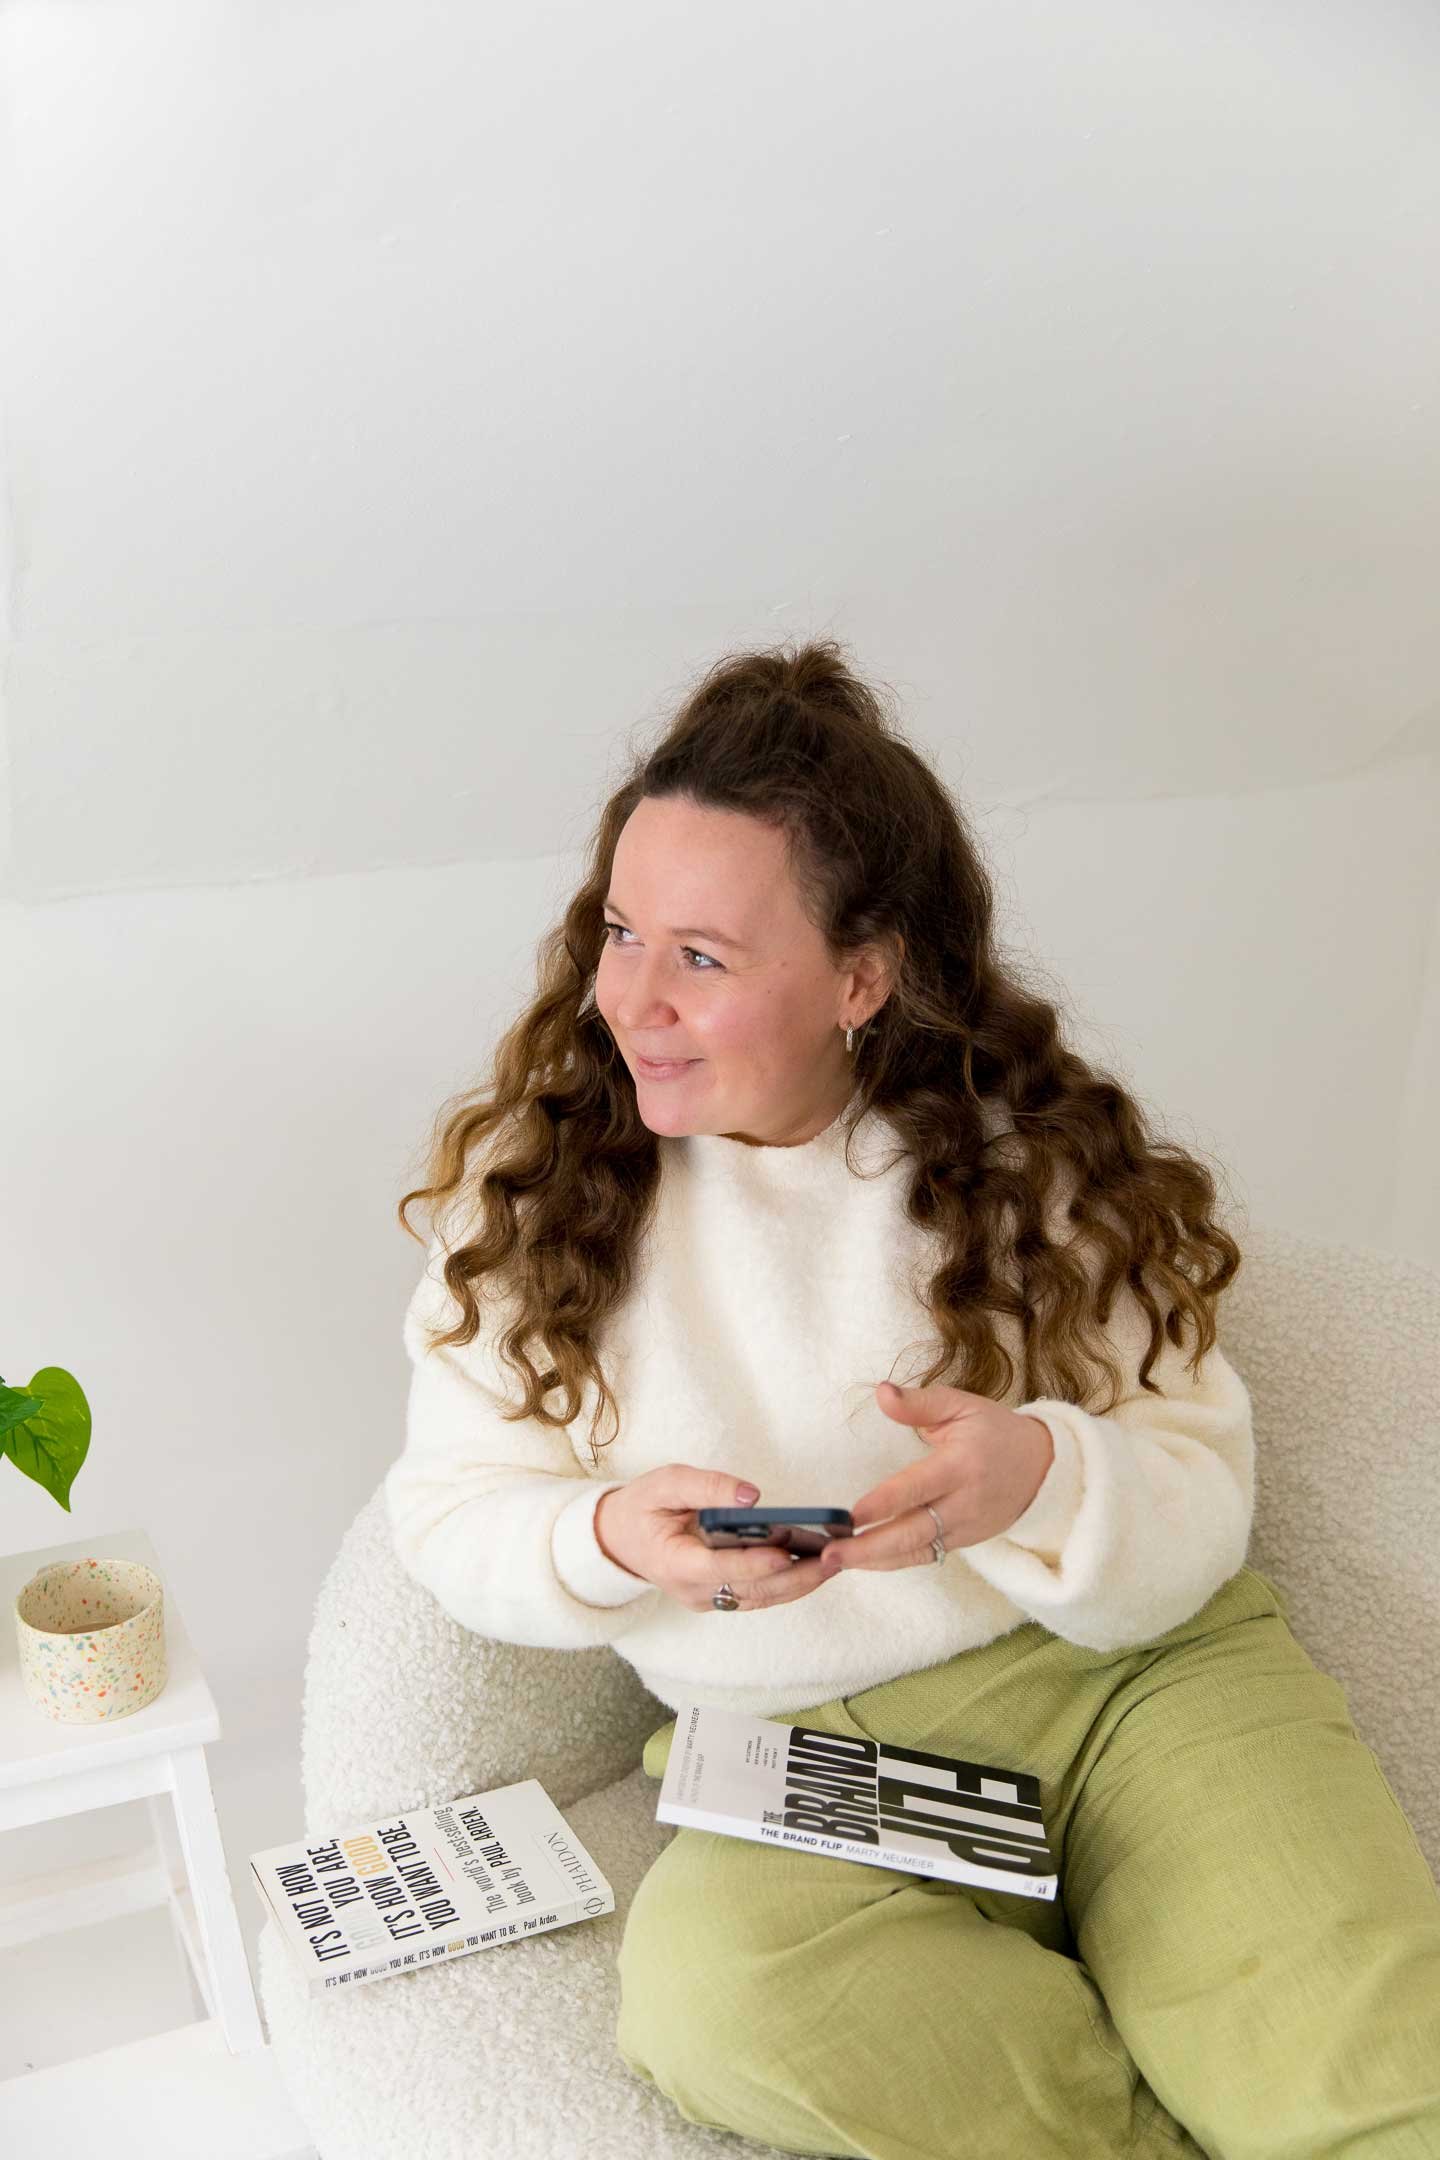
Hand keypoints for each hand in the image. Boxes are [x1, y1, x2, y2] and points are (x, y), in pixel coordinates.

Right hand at [594, 1467, 836, 1612]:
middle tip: (832, 1559)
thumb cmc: (643, 1507)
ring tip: (834, 1562)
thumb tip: (752, 1496)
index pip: (720, 1569)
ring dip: (798, 1584)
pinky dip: (786, 1584)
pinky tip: (814, 1566)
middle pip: (750, 1591)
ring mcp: (707, 1600)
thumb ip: (706, 1487)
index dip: (755, 1563)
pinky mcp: (719, 1598)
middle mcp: (693, 1591)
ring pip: (759, 1599)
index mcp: (674, 1563)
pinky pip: (757, 1596)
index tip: (787, 1552)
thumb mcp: (665, 1483)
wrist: (619, 1539)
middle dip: (793, 1578)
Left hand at [819, 1382, 1054, 1577]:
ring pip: (916, 1551)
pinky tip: (862, 1562)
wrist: (1043, 1467)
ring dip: (874, 1561)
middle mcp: (964, 1503)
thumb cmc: (995, 1431)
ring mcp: (966, 1528)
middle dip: (869, 1547)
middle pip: (913, 1532)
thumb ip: (919, 1403)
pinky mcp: (965, 1542)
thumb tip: (882, 1392)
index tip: (851, 1515)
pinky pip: (925, 1556)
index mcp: (961, 1465)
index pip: (917, 1488)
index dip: (884, 1504)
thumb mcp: (961, 1406)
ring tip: (835, 1562)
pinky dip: (892, 1562)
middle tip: (829, 1553)